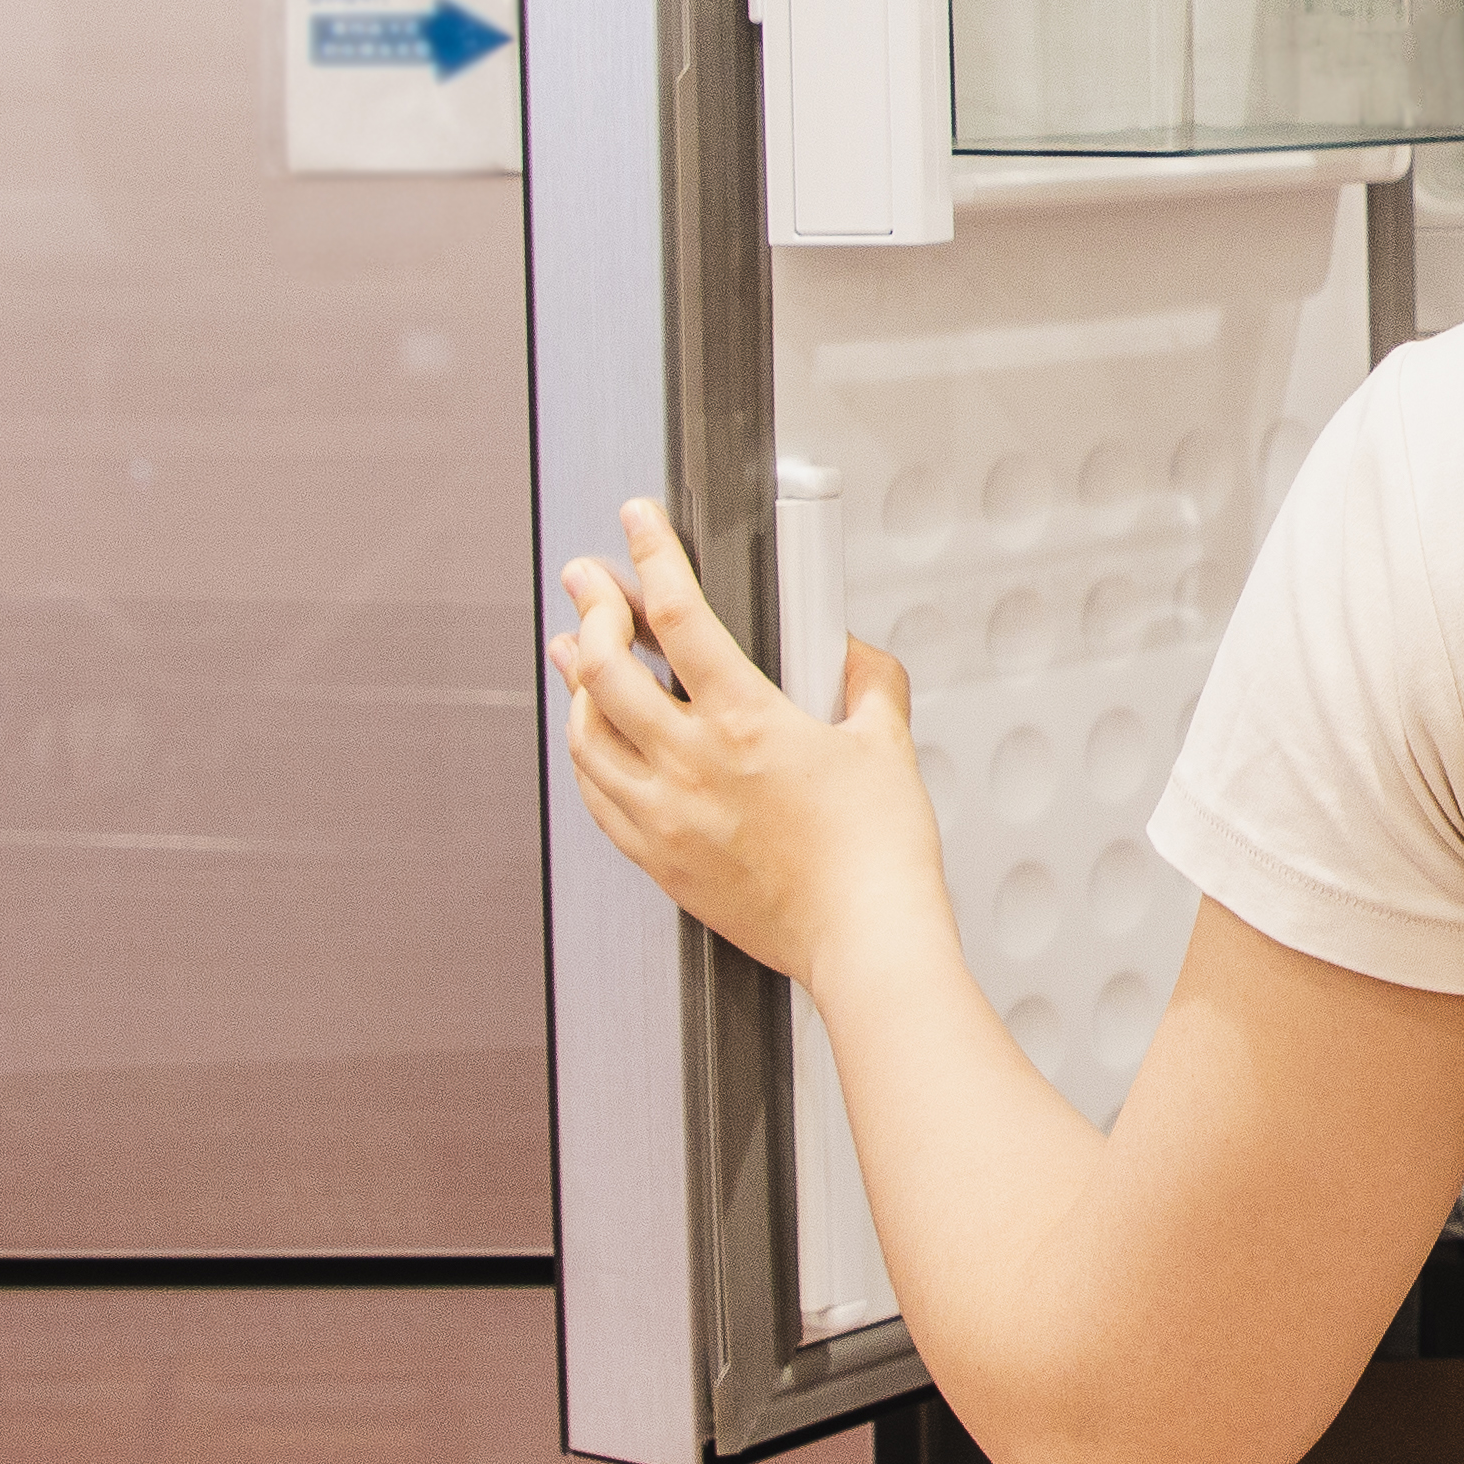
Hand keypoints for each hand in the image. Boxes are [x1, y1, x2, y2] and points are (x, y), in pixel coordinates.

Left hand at [551, 497, 944, 995]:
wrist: (863, 938)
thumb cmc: (877, 857)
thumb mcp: (887, 744)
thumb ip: (866, 681)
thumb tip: (850, 655)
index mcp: (747, 722)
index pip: (679, 614)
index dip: (652, 553)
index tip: (639, 525)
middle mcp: (691, 766)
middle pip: (604, 668)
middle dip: (590, 611)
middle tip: (590, 585)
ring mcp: (665, 816)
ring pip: (586, 735)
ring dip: (576, 685)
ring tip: (576, 654)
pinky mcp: (659, 861)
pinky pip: (597, 798)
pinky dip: (589, 756)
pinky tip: (598, 742)